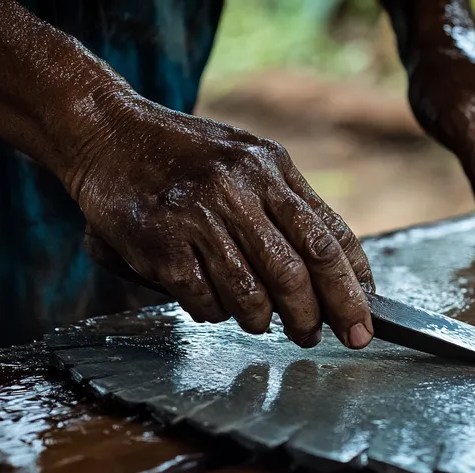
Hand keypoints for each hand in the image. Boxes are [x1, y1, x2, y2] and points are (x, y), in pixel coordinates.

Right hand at [71, 99, 374, 348]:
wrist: (111, 134)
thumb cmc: (190, 155)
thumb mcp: (252, 160)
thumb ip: (294, 207)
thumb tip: (342, 270)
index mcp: (271, 169)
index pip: (328, 239)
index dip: (352, 289)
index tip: (363, 323)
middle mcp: (238, 189)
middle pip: (296, 273)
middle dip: (316, 318)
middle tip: (315, 336)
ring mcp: (197, 216)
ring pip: (251, 295)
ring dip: (263, 321)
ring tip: (262, 322)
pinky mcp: (161, 243)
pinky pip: (204, 300)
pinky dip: (216, 313)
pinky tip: (214, 304)